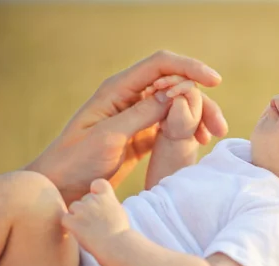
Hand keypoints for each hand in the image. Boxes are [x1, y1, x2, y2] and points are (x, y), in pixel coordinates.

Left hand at [24, 50, 228, 204]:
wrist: (60, 186)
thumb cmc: (75, 161)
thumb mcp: (108, 137)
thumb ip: (141, 115)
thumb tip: (175, 94)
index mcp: (118, 90)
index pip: (160, 65)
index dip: (189, 68)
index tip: (214, 82)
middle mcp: (129, 98)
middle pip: (174, 85)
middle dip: (200, 101)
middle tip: (218, 128)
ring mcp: (136, 116)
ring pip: (176, 106)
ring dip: (197, 117)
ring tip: (213, 137)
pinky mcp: (141, 135)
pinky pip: (170, 125)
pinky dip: (187, 131)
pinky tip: (198, 143)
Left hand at [62, 179, 129, 253]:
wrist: (117, 245)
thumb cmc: (120, 233)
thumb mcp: (119, 212)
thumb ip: (108, 205)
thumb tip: (101, 206)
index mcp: (106, 196)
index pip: (98, 183)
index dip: (95, 191)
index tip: (98, 201)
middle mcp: (93, 199)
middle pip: (84, 199)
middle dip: (86, 209)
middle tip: (94, 224)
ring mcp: (82, 209)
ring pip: (73, 208)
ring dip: (77, 216)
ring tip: (88, 230)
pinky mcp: (72, 221)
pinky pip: (65, 219)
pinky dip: (69, 226)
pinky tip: (79, 233)